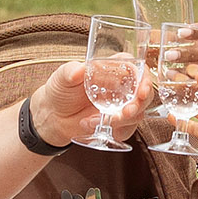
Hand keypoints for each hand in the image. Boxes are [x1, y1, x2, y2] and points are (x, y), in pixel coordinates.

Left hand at [27, 59, 150, 151]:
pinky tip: (93, 126)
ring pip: (138, 113)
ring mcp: (121, 105)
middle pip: (144, 92)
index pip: (136, 68)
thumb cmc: (60, 90)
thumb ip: (70, 72)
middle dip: (138, 105)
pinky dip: (114, 131)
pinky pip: (128, 129)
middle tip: (124, 113)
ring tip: (98, 121)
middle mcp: (121, 86)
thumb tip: (79, 69)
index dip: (144, 78)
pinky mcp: (119, 123)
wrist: (53, 116)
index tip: (141, 91)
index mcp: (112, 68)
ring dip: (122, 121)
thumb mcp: (61, 77)